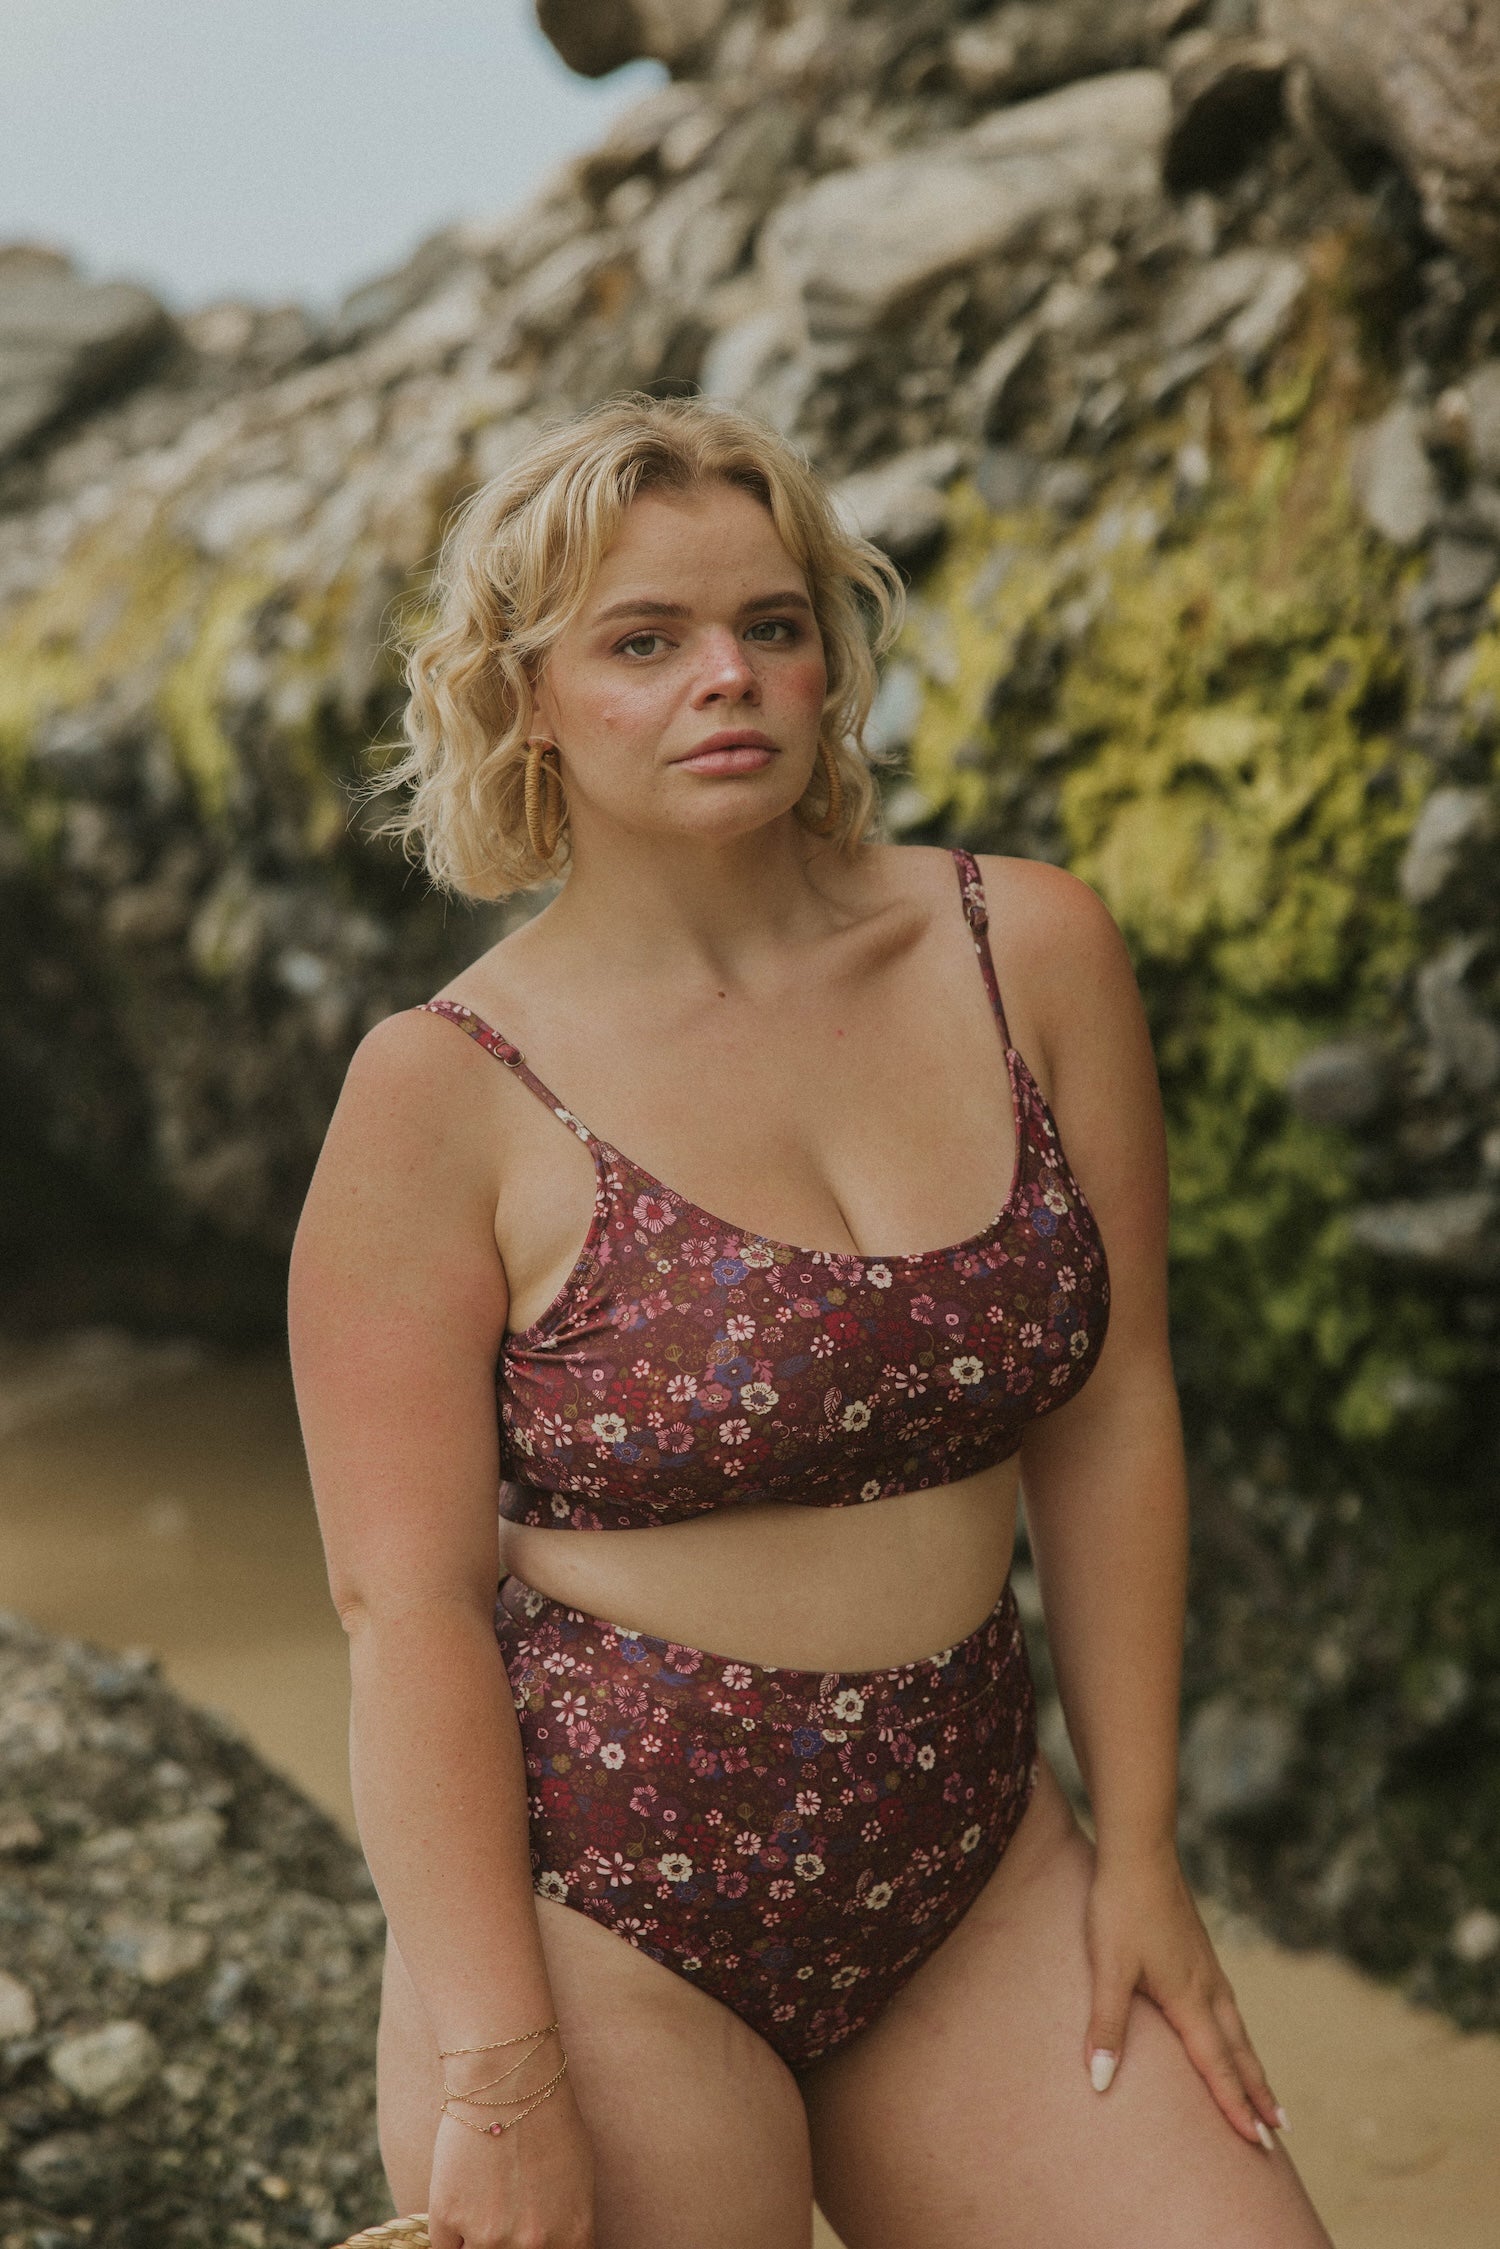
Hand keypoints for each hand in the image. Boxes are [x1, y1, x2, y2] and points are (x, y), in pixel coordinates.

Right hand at [427, 2075, 594, 2248]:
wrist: (508, 2078)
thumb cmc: (549, 2117)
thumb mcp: (579, 2177)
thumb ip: (567, 2224)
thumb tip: (555, 2244)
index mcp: (571, 2235)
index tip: (527, 2239)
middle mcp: (533, 2245)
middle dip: (507, 2243)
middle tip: (503, 2215)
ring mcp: (489, 2237)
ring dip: (478, 2239)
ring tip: (484, 2203)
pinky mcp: (450, 2219)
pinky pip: (446, 2248)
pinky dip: (452, 2233)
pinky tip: (462, 2201)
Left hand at [1082, 1842, 1287, 2150]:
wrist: (1140, 1849)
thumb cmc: (1120, 1908)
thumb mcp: (1108, 1969)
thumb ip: (1106, 2026)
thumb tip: (1100, 2083)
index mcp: (1189, 1999)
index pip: (1218, 2066)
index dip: (1236, 2107)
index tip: (1259, 2145)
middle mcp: (1207, 1988)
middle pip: (1239, 2053)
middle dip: (1257, 2095)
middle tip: (1280, 2135)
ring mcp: (1206, 1967)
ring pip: (1237, 2028)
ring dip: (1253, 2065)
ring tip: (1267, 2094)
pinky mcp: (1198, 1949)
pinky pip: (1227, 2005)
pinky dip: (1238, 2033)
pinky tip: (1231, 2027)